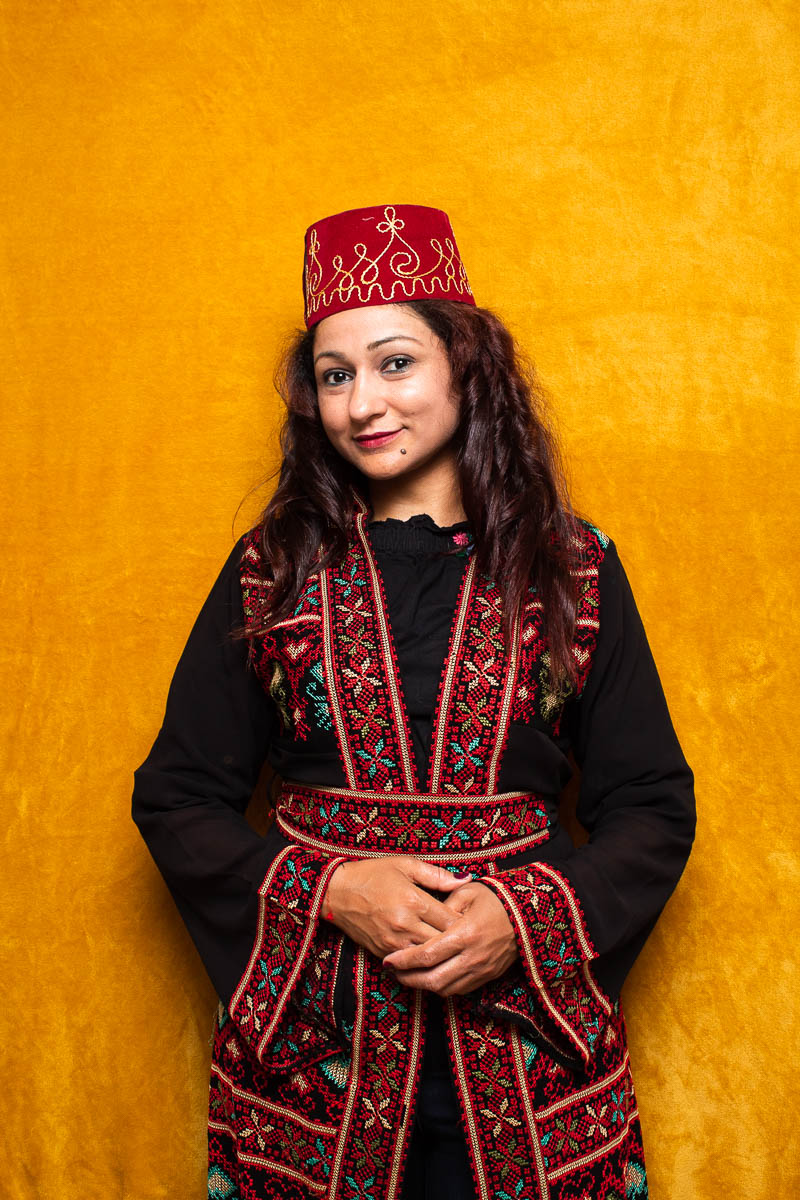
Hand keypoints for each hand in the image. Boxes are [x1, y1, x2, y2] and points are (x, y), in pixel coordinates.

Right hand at [322, 857, 466, 959]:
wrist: (337, 892)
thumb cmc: (372, 874)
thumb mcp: (406, 865)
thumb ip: (437, 875)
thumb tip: (466, 878)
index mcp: (413, 901)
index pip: (451, 920)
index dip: (466, 922)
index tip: (473, 920)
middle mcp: (405, 924)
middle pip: (442, 942)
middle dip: (456, 941)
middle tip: (468, 937)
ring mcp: (393, 942)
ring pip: (428, 957)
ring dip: (440, 953)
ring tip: (453, 948)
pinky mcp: (383, 952)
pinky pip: (410, 962)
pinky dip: (422, 960)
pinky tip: (431, 954)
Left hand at [382, 882, 517, 995]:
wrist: (528, 914)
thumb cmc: (496, 899)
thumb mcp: (468, 892)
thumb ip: (443, 905)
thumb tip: (423, 918)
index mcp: (465, 933)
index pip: (427, 954)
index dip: (404, 961)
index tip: (388, 960)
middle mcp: (472, 957)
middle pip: (433, 979)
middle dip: (409, 978)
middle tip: (393, 972)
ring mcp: (481, 970)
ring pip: (445, 989)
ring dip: (423, 986)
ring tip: (408, 975)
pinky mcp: (488, 977)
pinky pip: (460, 990)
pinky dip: (442, 987)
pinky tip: (431, 977)